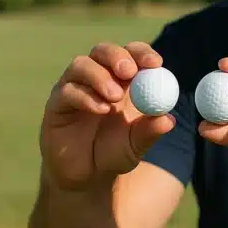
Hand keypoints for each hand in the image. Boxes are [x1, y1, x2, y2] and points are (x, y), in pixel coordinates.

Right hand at [40, 41, 174, 189]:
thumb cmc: (114, 153)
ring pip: (81, 65)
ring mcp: (74, 87)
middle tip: (130, 71)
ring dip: (100, 76)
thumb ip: (150, 132)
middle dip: (117, 56)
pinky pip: (68, 90)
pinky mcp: (57, 103)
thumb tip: (169, 119)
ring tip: (114, 97)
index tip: (155, 64)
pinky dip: (85, 96)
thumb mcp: (136, 145)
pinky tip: (101, 109)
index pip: (131, 54)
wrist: (86, 176)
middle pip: (103, 51)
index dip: (143, 53)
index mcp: (121, 80)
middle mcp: (96, 77)